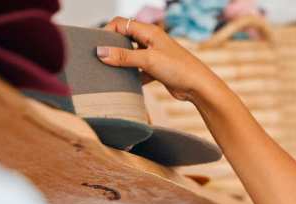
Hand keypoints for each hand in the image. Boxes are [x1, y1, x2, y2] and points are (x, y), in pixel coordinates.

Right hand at [99, 17, 221, 103]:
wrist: (198, 87)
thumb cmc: (179, 69)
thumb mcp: (148, 60)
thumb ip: (124, 56)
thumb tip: (101, 52)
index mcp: (149, 32)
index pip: (121, 24)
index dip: (107, 31)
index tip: (97, 45)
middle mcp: (151, 41)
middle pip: (125, 39)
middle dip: (112, 47)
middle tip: (100, 58)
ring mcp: (154, 56)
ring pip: (131, 56)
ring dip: (121, 63)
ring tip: (108, 72)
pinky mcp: (156, 70)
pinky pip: (138, 70)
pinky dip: (131, 76)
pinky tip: (125, 84)